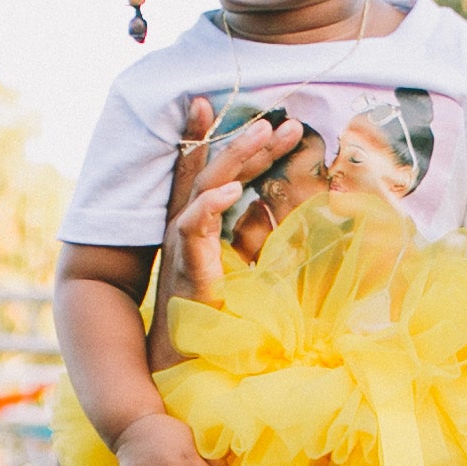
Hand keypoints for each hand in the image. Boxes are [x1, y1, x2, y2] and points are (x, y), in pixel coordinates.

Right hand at [163, 109, 302, 317]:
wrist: (186, 355)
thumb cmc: (215, 313)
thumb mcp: (238, 266)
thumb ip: (250, 235)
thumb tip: (273, 212)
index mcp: (199, 223)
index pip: (209, 171)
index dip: (223, 139)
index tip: (245, 110)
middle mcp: (186, 225)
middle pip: (214, 169)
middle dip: (246, 141)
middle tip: (282, 121)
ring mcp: (184, 243)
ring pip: (205, 187)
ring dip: (235, 157)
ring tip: (265, 134)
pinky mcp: (188, 264)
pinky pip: (194, 226)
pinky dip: (212, 205)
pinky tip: (234, 190)